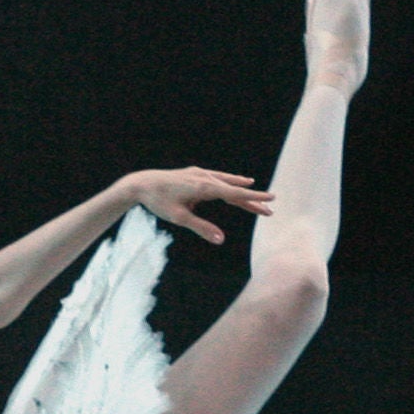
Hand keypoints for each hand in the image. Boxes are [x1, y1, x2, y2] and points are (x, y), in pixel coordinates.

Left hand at [121, 167, 274, 244]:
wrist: (142, 184)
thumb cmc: (159, 202)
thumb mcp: (179, 218)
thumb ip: (201, 228)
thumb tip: (221, 240)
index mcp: (204, 188)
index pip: (235, 194)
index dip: (254, 198)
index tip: (271, 201)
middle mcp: (205, 178)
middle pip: (235, 190)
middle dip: (252, 201)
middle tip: (270, 210)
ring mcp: (200, 174)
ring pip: (228, 182)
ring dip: (243, 190)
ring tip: (259, 195)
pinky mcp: (195, 173)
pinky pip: (218, 177)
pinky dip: (231, 181)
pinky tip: (238, 181)